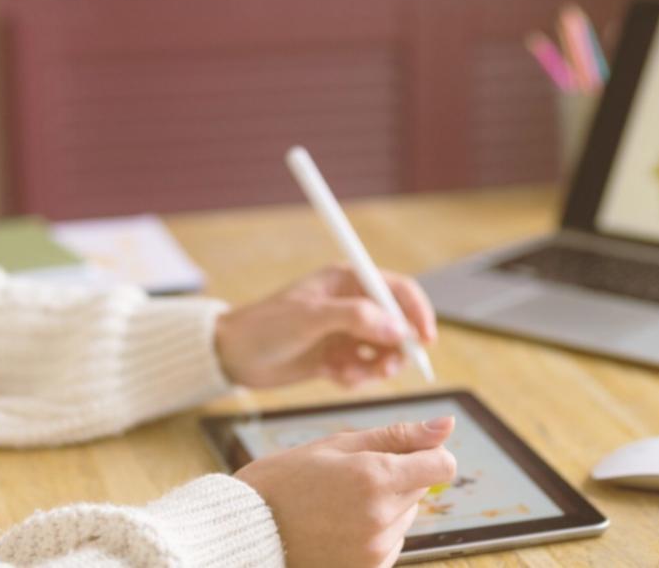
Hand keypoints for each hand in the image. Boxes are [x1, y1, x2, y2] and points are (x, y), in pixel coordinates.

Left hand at [214, 265, 436, 387]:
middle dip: (396, 348)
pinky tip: (334, 377)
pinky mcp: (337, 357)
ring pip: (383, 351)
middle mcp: (352, 305)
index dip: (417, 312)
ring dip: (375, 367)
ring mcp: (345, 332)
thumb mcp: (311, 318)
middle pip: (397, 324)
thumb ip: (356, 318)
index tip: (425, 339)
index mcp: (348, 281)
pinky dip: (356, 378)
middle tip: (384, 367)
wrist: (233, 356)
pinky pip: (364, 370)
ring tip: (351, 374)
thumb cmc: (266, 325)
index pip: (398, 289)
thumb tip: (399, 328)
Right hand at [236, 417, 456, 567]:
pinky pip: (389, 545)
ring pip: (404, 518)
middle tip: (347, 478)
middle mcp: (381, 517)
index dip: (429, 455)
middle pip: (419, 490)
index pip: (442, 466)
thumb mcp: (338, 444)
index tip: (406, 453)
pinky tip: (337, 528)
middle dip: (395, 478)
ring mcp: (374, 551)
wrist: (246, 532)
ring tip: (336, 505)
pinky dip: (373, 534)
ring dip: (384, 507)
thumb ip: (399, 435)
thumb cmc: (287, 480)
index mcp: (376, 476)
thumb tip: (447, 425)